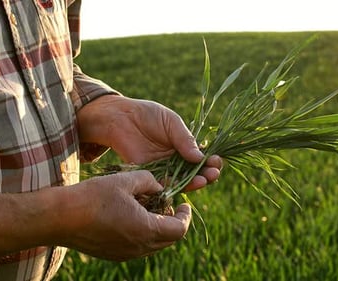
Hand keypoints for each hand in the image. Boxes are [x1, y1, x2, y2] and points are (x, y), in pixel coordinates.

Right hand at [59, 170, 190, 260]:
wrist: (59, 218)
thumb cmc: (93, 196)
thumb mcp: (125, 180)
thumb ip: (149, 181)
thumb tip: (160, 186)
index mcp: (146, 230)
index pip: (180, 229)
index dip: (185, 215)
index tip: (184, 203)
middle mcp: (139, 247)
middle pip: (169, 239)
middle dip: (173, 221)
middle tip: (167, 204)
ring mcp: (126, 254)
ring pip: (154, 244)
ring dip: (158, 228)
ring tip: (149, 207)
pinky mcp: (113, 254)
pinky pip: (138, 247)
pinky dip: (143, 233)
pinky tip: (131, 216)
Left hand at [77, 95, 221, 190]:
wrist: (120, 118)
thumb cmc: (147, 115)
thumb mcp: (171, 122)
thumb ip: (185, 139)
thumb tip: (201, 157)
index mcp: (184, 145)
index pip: (202, 157)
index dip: (211, 161)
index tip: (217, 161)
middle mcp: (176, 159)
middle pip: (195, 171)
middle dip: (207, 174)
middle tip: (213, 174)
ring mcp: (164, 168)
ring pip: (183, 180)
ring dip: (195, 182)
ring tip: (203, 181)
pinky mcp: (150, 174)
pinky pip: (165, 184)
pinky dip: (176, 186)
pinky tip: (184, 185)